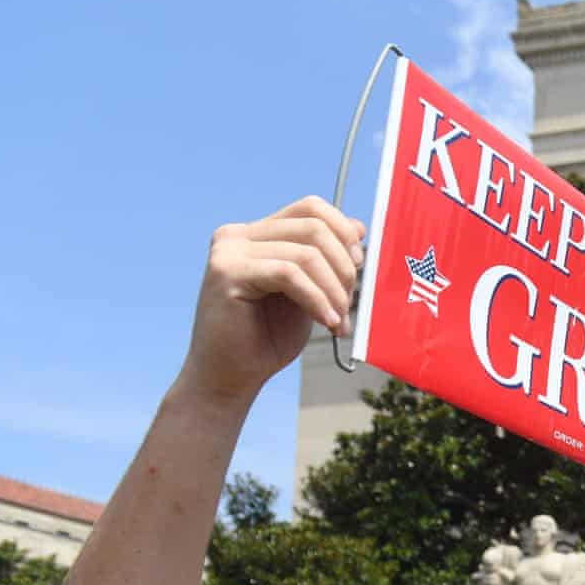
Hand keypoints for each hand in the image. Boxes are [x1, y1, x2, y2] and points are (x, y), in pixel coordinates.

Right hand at [180, 197, 363, 405]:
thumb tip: (358, 226)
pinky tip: (326, 322)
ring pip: (306, 253)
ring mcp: (229, 251)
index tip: (358, 265)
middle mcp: (239, 235)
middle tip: (349, 302)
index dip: (343, 231)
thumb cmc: (268, 337)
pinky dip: (317, 299)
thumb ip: (327, 260)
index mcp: (257, 233)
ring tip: (338, 320)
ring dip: (334, 290)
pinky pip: (289, 274)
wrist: (231, 376)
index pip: (310, 207)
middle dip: (343, 266)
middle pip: (313, 227)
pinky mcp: (226, 272)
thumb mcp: (309, 291)